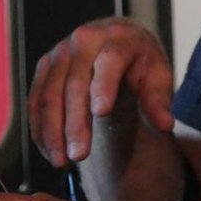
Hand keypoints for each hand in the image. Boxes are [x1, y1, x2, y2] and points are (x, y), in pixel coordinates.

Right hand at [27, 17, 173, 168]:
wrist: (117, 40)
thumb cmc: (140, 62)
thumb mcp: (157, 76)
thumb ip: (158, 100)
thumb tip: (164, 124)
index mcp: (117, 39)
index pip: (109, 62)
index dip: (104, 86)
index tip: (101, 113)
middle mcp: (83, 40)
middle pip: (74, 84)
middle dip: (75, 122)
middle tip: (80, 155)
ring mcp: (60, 52)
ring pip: (49, 94)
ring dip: (52, 130)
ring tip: (61, 161)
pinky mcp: (45, 66)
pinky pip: (36, 99)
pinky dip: (40, 127)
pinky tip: (50, 151)